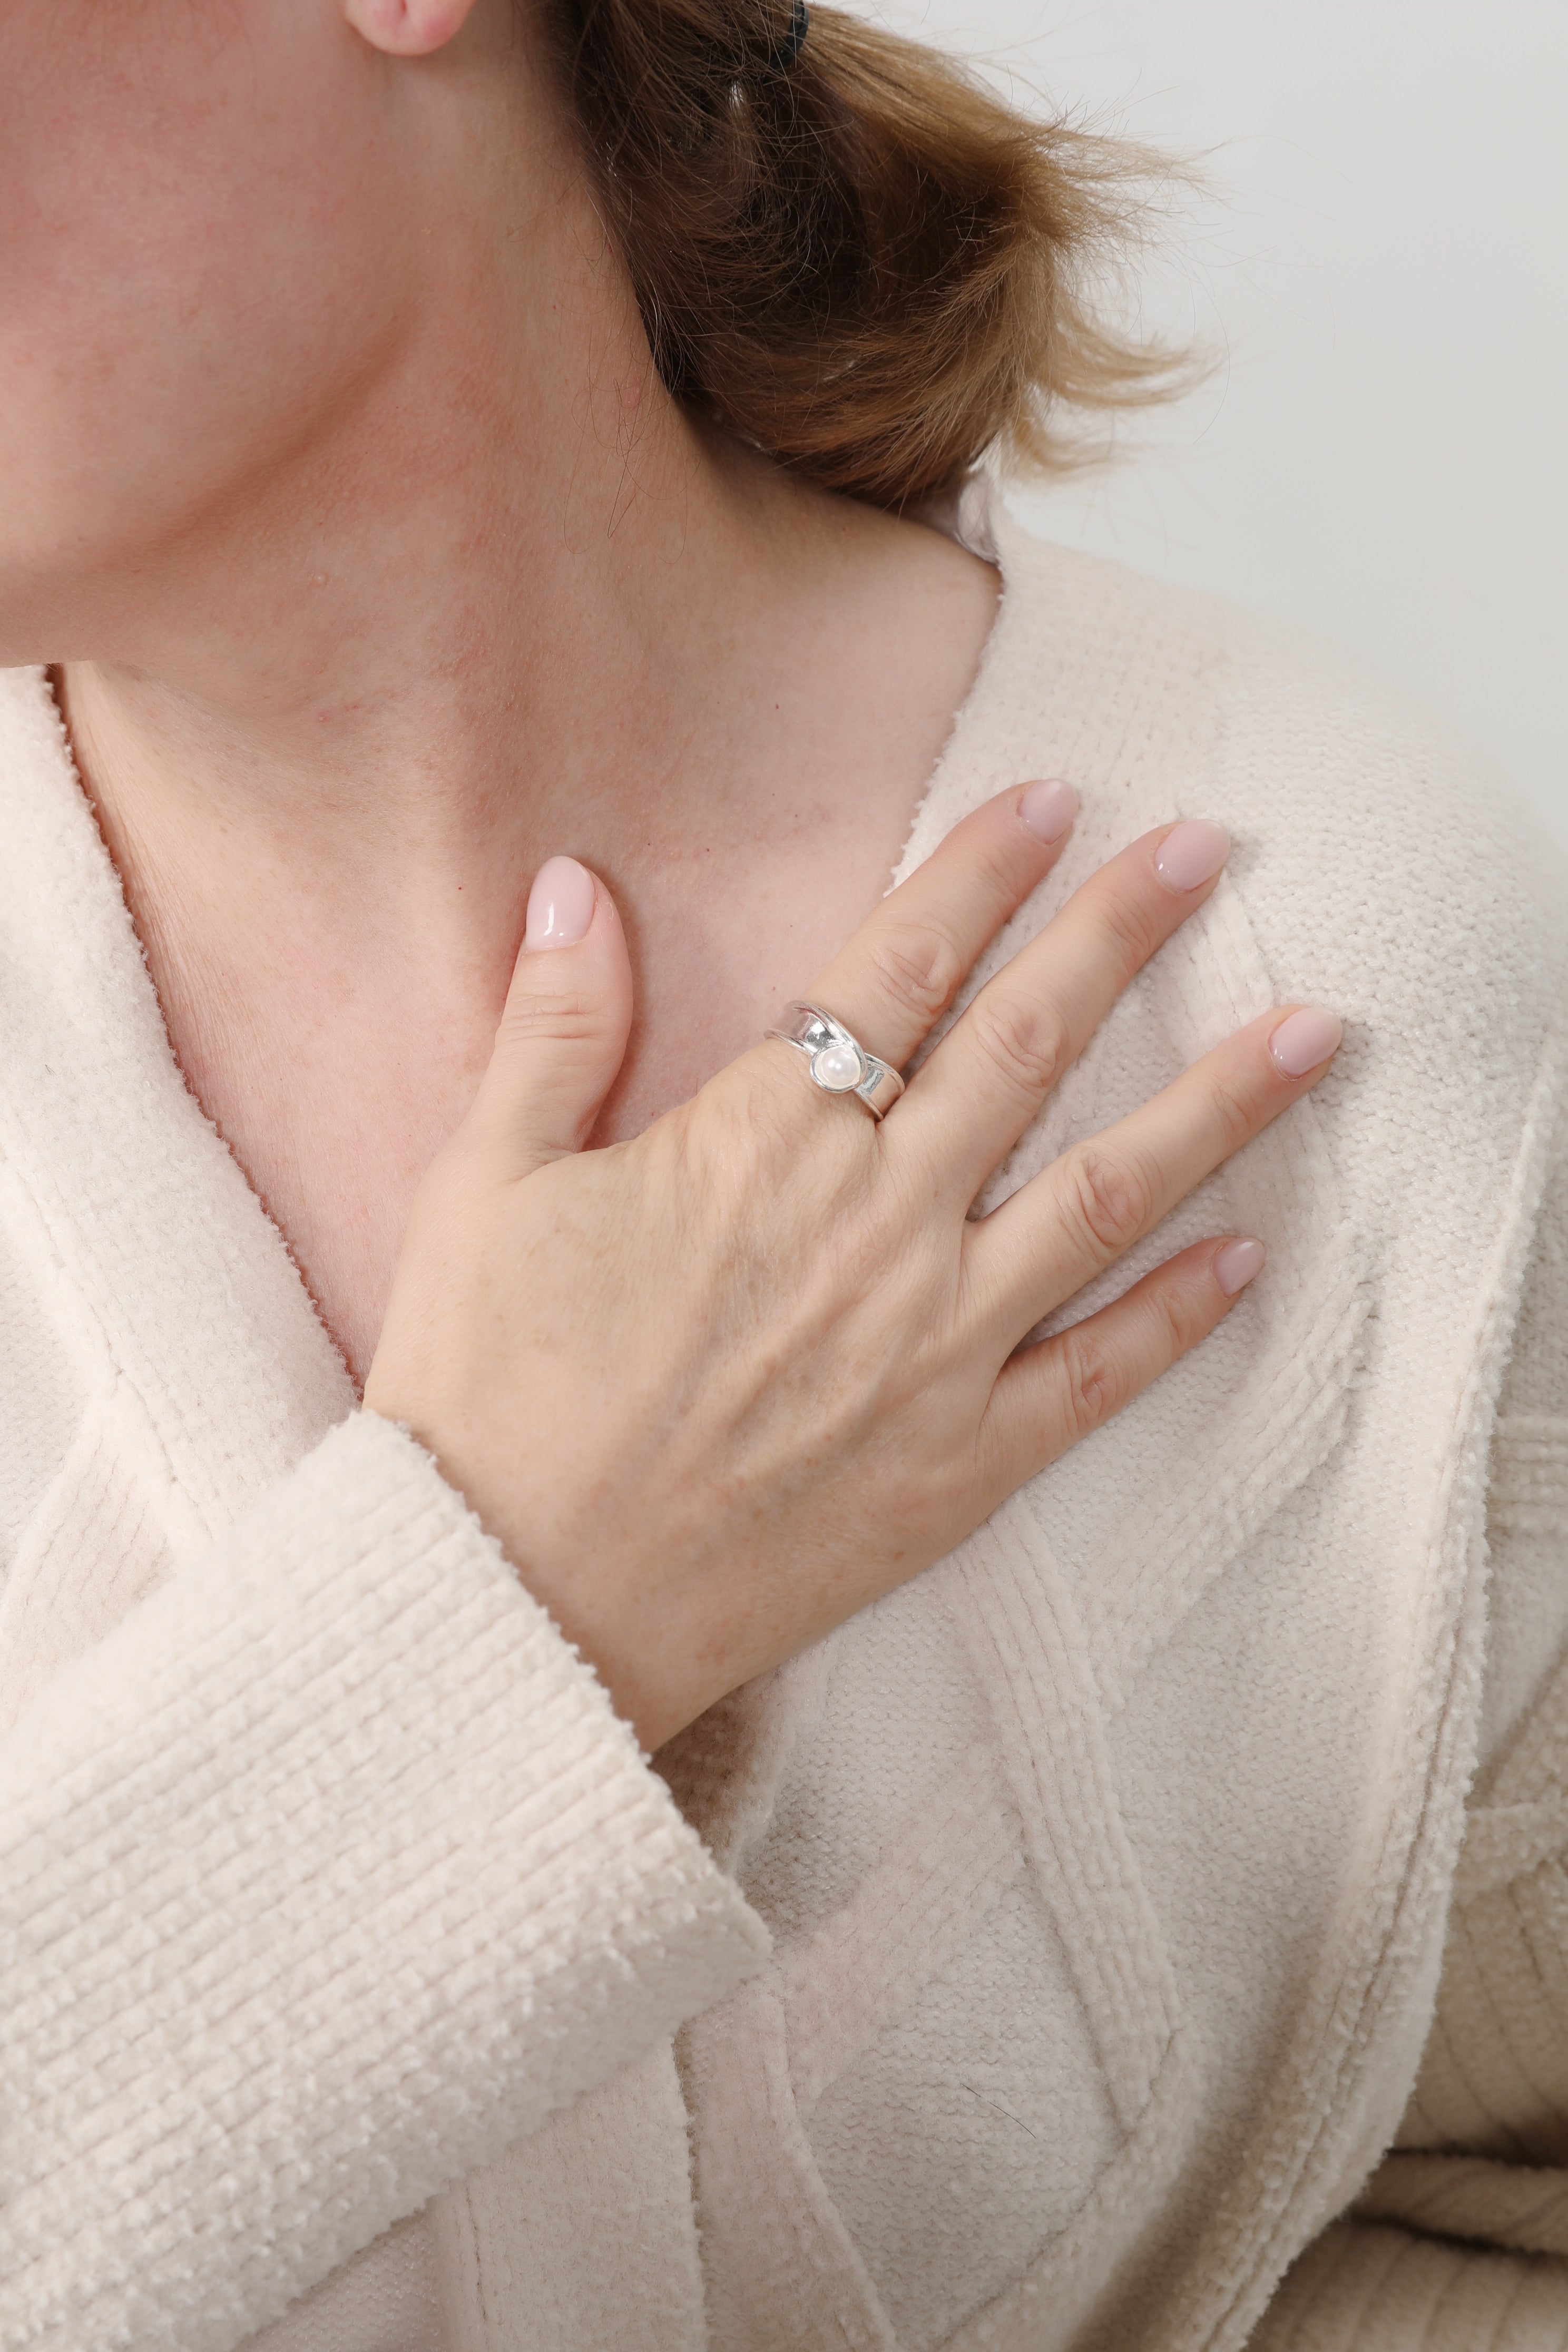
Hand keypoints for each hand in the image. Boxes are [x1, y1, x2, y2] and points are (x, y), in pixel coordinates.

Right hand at [363, 792, 1340, 1751]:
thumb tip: (573, 885)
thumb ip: (552, 1030)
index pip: (899, 967)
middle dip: (1120, 932)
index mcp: (760, 1145)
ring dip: (1219, 1102)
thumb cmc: (487, 1395)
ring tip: (1317, 1029)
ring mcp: (933, 1348)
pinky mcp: (960, 1463)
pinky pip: (1101, 1376)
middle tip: (1203, 847)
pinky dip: (1181, 1313)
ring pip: (1106, 1194)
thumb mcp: (485, 1187)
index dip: (980, 870)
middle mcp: (874, 1226)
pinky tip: (1250, 1255)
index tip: (1054, 798)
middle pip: (1026, 1047)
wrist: (516, 1605)